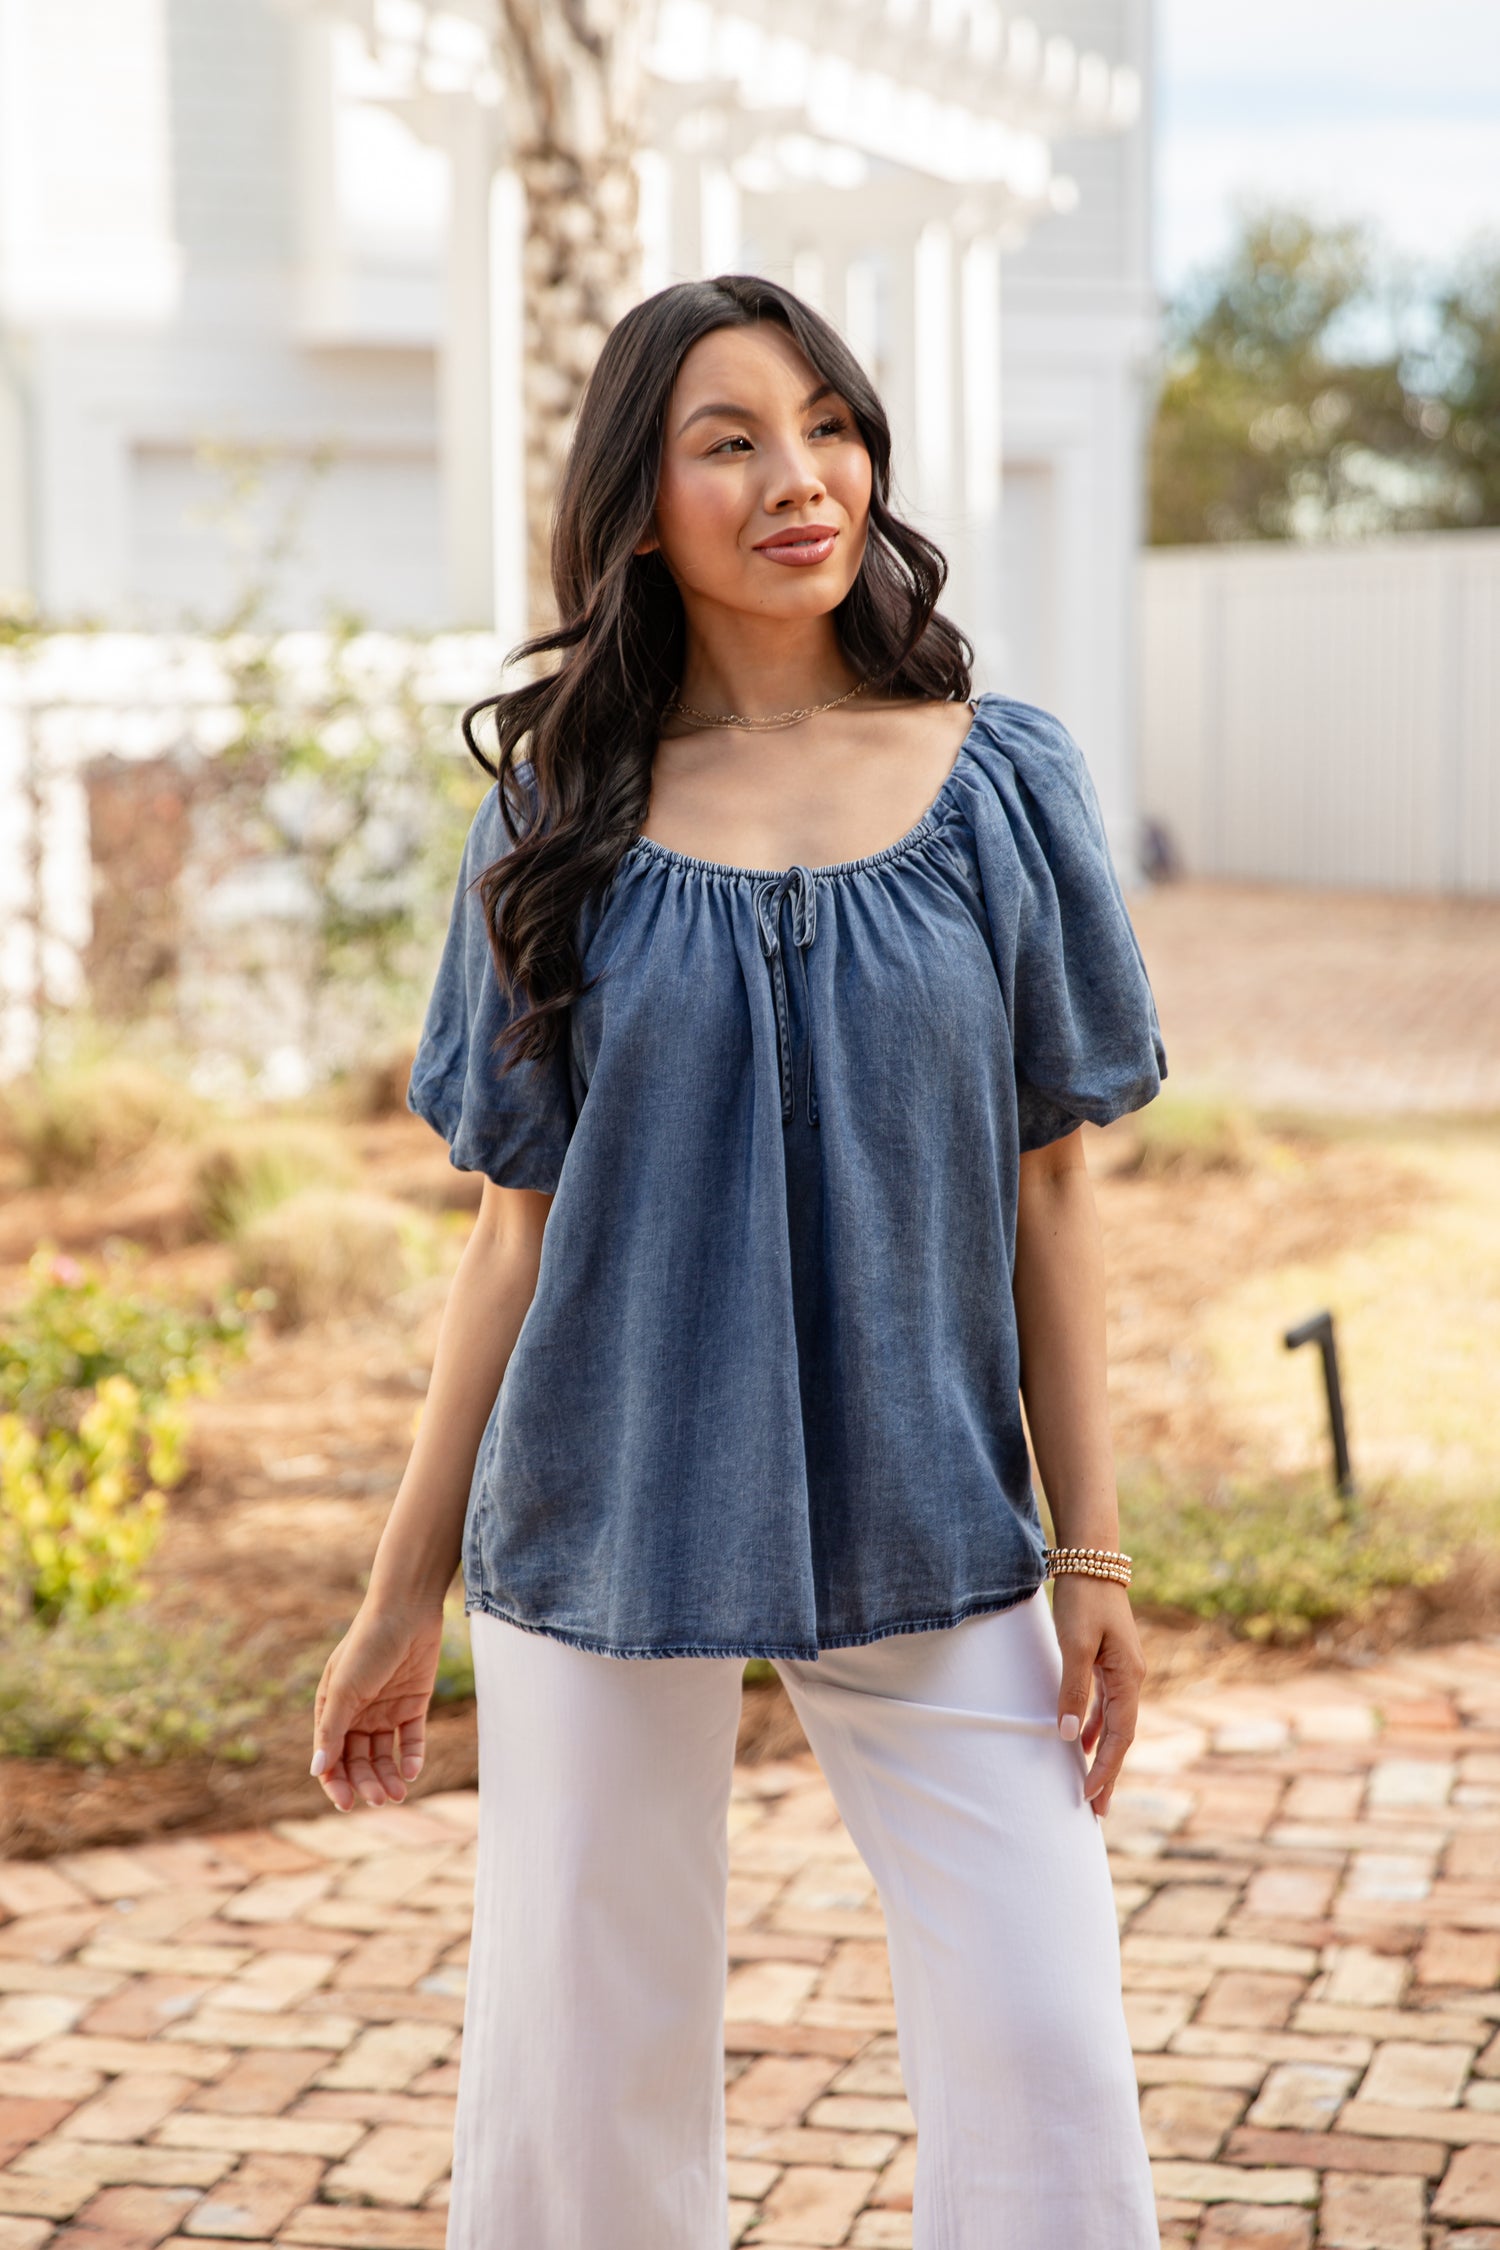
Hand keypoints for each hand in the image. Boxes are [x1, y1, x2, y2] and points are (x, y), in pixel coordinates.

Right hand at [310, 1600, 445, 1811]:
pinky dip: (411, 1758)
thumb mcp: (345, 1689)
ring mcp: (386, 1710)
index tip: (347, 1803)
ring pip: (384, 1756)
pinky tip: (411, 1770)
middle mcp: (358, 1714)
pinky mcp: (413, 1705)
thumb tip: (316, 1771)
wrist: (407, 1611)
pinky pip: (411, 1740)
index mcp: (333, 1710)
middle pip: (358, 1761)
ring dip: (388, 1777)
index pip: (330, 1757)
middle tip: (378, 1799)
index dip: (335, 1782)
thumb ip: (332, 1731)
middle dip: (366, 1783)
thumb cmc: (367, 1646)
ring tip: (397, 1794)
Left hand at [1052, 1575, 1145, 1819]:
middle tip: (1096, 1811)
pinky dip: (1093, 1727)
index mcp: (1128, 1677)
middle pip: (1121, 1737)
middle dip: (1108, 1773)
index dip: (1105, 1769)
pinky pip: (1103, 1705)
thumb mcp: (1075, 1645)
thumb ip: (1072, 1690)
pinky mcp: (1107, 1661)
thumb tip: (1068, 1737)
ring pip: (1112, 1724)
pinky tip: (1080, 1742)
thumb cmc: (1083, 1599)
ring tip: (1089, 1786)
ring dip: (1101, 1754)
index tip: (1089, 1797)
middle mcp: (1130, 1677)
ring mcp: (1121, 1670)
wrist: (1090, 1559)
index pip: (1120, 1736)